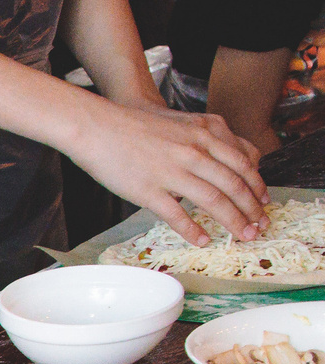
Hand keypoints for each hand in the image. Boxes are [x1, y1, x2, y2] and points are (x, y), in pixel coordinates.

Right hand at [64, 97, 268, 246]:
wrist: (99, 126)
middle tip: (260, 226)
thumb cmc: (138, 126)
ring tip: (242, 236)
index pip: (243, 165)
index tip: (264, 203)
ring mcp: (172, 171)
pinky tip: (203, 240)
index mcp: (204, 135)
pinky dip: (194, 230)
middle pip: (234, 185)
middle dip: (251, 209)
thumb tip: (226, 159)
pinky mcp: (149, 189)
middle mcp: (194, 152)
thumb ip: (206, 139)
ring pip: (213, 200)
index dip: (257, 187)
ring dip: (232, 221)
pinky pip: (177, 214)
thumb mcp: (182, 123)